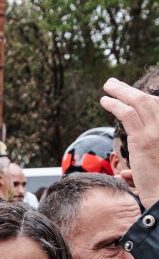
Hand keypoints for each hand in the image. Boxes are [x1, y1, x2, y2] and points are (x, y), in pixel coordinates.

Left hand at [101, 79, 158, 209]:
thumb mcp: (155, 170)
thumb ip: (143, 167)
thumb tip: (126, 173)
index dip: (146, 100)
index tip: (131, 96)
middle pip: (151, 100)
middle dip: (131, 90)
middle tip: (114, 84)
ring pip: (139, 102)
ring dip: (121, 92)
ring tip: (108, 86)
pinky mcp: (144, 140)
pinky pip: (128, 115)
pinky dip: (116, 104)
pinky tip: (105, 101)